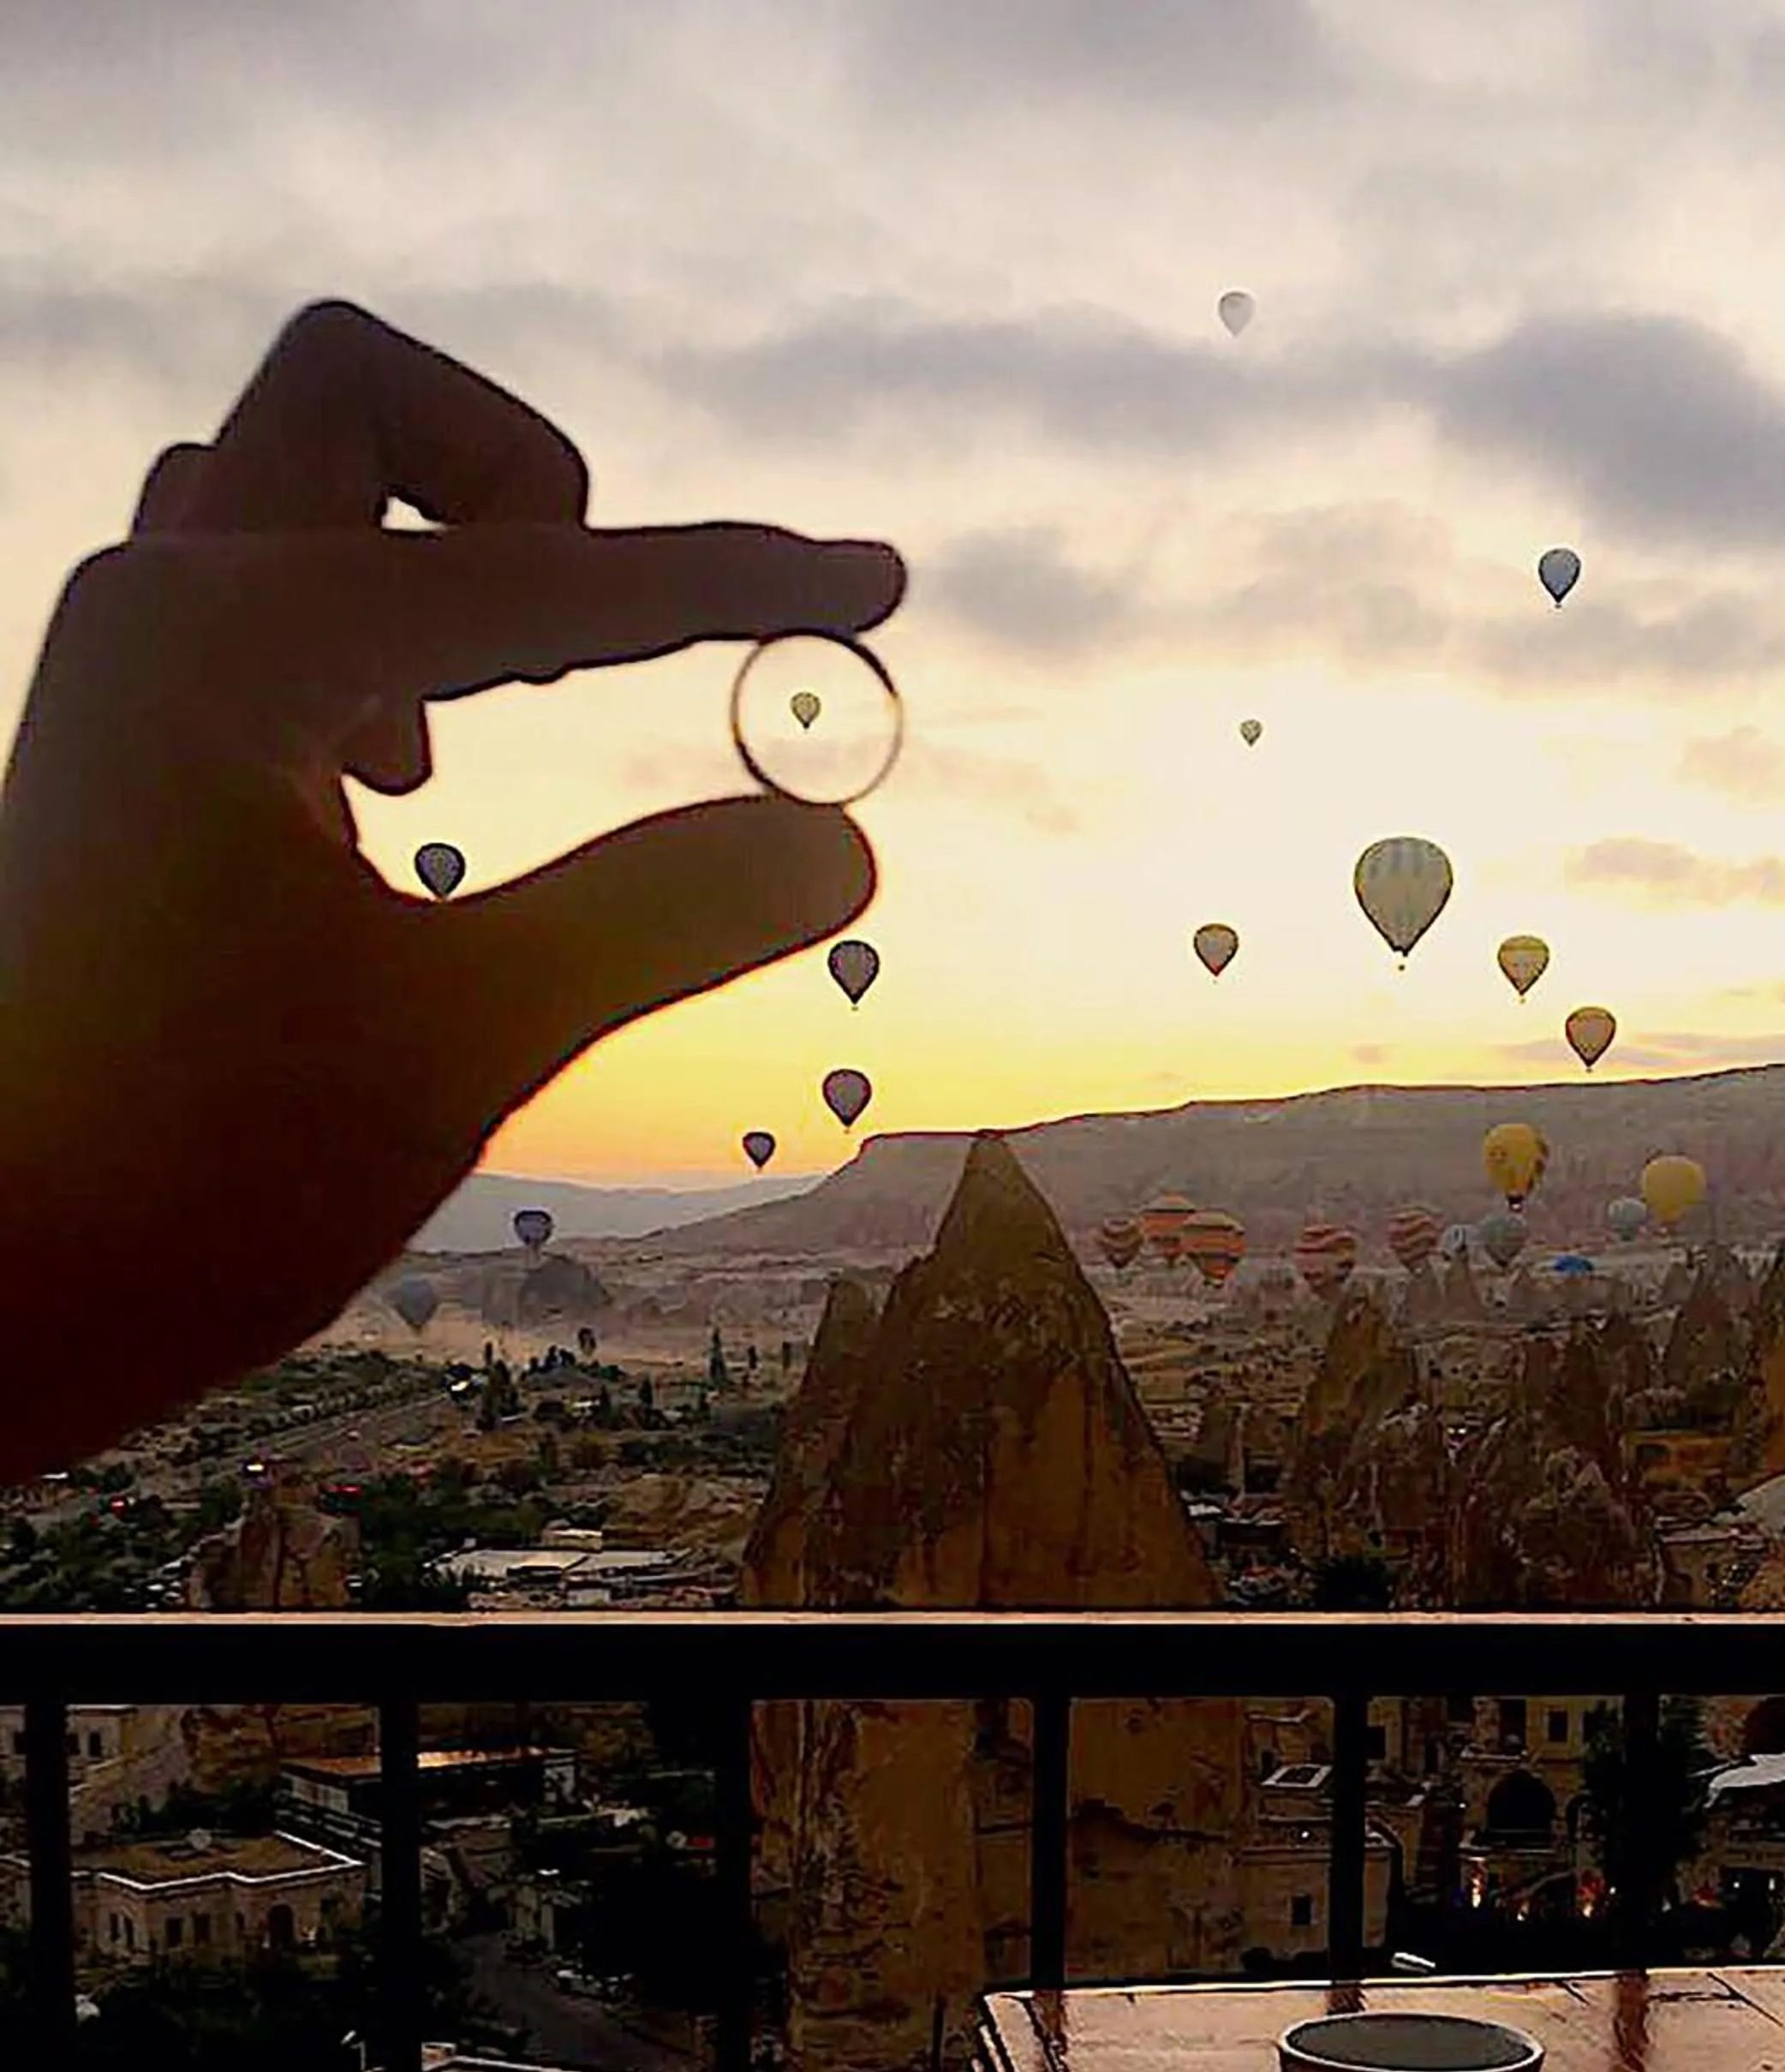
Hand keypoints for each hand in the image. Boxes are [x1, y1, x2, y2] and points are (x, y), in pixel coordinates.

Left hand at [0, 301, 904, 1479]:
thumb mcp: (461, 1043)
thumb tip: (841, 838)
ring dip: (436, 545)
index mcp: (230, 651)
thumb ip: (664, 913)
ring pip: (296, 474)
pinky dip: (375, 616)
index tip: (874, 581)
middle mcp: (160, 614)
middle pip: (363, 396)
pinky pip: (260, 577)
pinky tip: (404, 780)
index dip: (732, 580)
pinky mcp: (131, 740)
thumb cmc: (182, 1181)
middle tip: (593, 661)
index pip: (546, 579)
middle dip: (523, 483)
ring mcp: (129, 670)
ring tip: (494, 724)